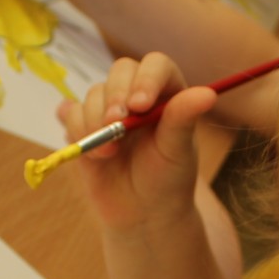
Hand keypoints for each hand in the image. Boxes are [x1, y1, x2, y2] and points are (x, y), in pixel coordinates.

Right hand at [59, 52, 217, 233]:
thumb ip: (184, 119)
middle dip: (114, 97)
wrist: (142, 213)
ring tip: (109, 154)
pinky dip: (76, 131)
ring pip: (93, 93)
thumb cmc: (168, 180)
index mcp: (168, 93)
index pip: (156, 65)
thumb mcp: (178, 152)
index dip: (146, 79)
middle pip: (120, 71)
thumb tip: (208, 93)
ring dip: (95, 121)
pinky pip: (70, 113)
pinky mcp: (85, 124)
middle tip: (115, 126)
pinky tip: (92, 154)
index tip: (140, 105)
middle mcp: (138, 93)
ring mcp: (110, 108)